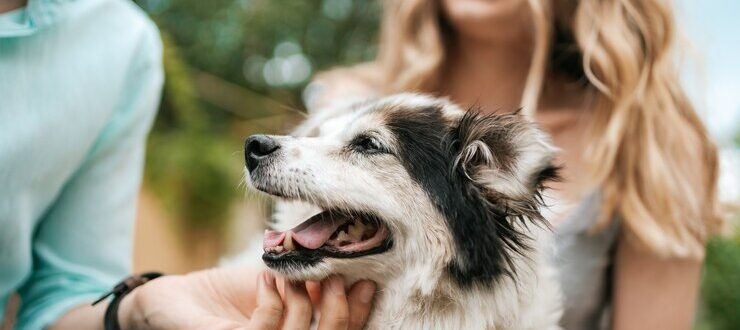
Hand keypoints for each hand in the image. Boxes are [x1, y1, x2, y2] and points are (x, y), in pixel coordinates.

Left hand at [119, 268, 375, 328]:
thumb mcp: (278, 285)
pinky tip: (266, 277)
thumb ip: (310, 285)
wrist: (174, 301)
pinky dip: (270, 302)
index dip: (357, 313)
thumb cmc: (229, 295)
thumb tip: (349, 265)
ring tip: (290, 272)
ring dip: (301, 303)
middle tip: (334, 277)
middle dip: (338, 314)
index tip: (367, 280)